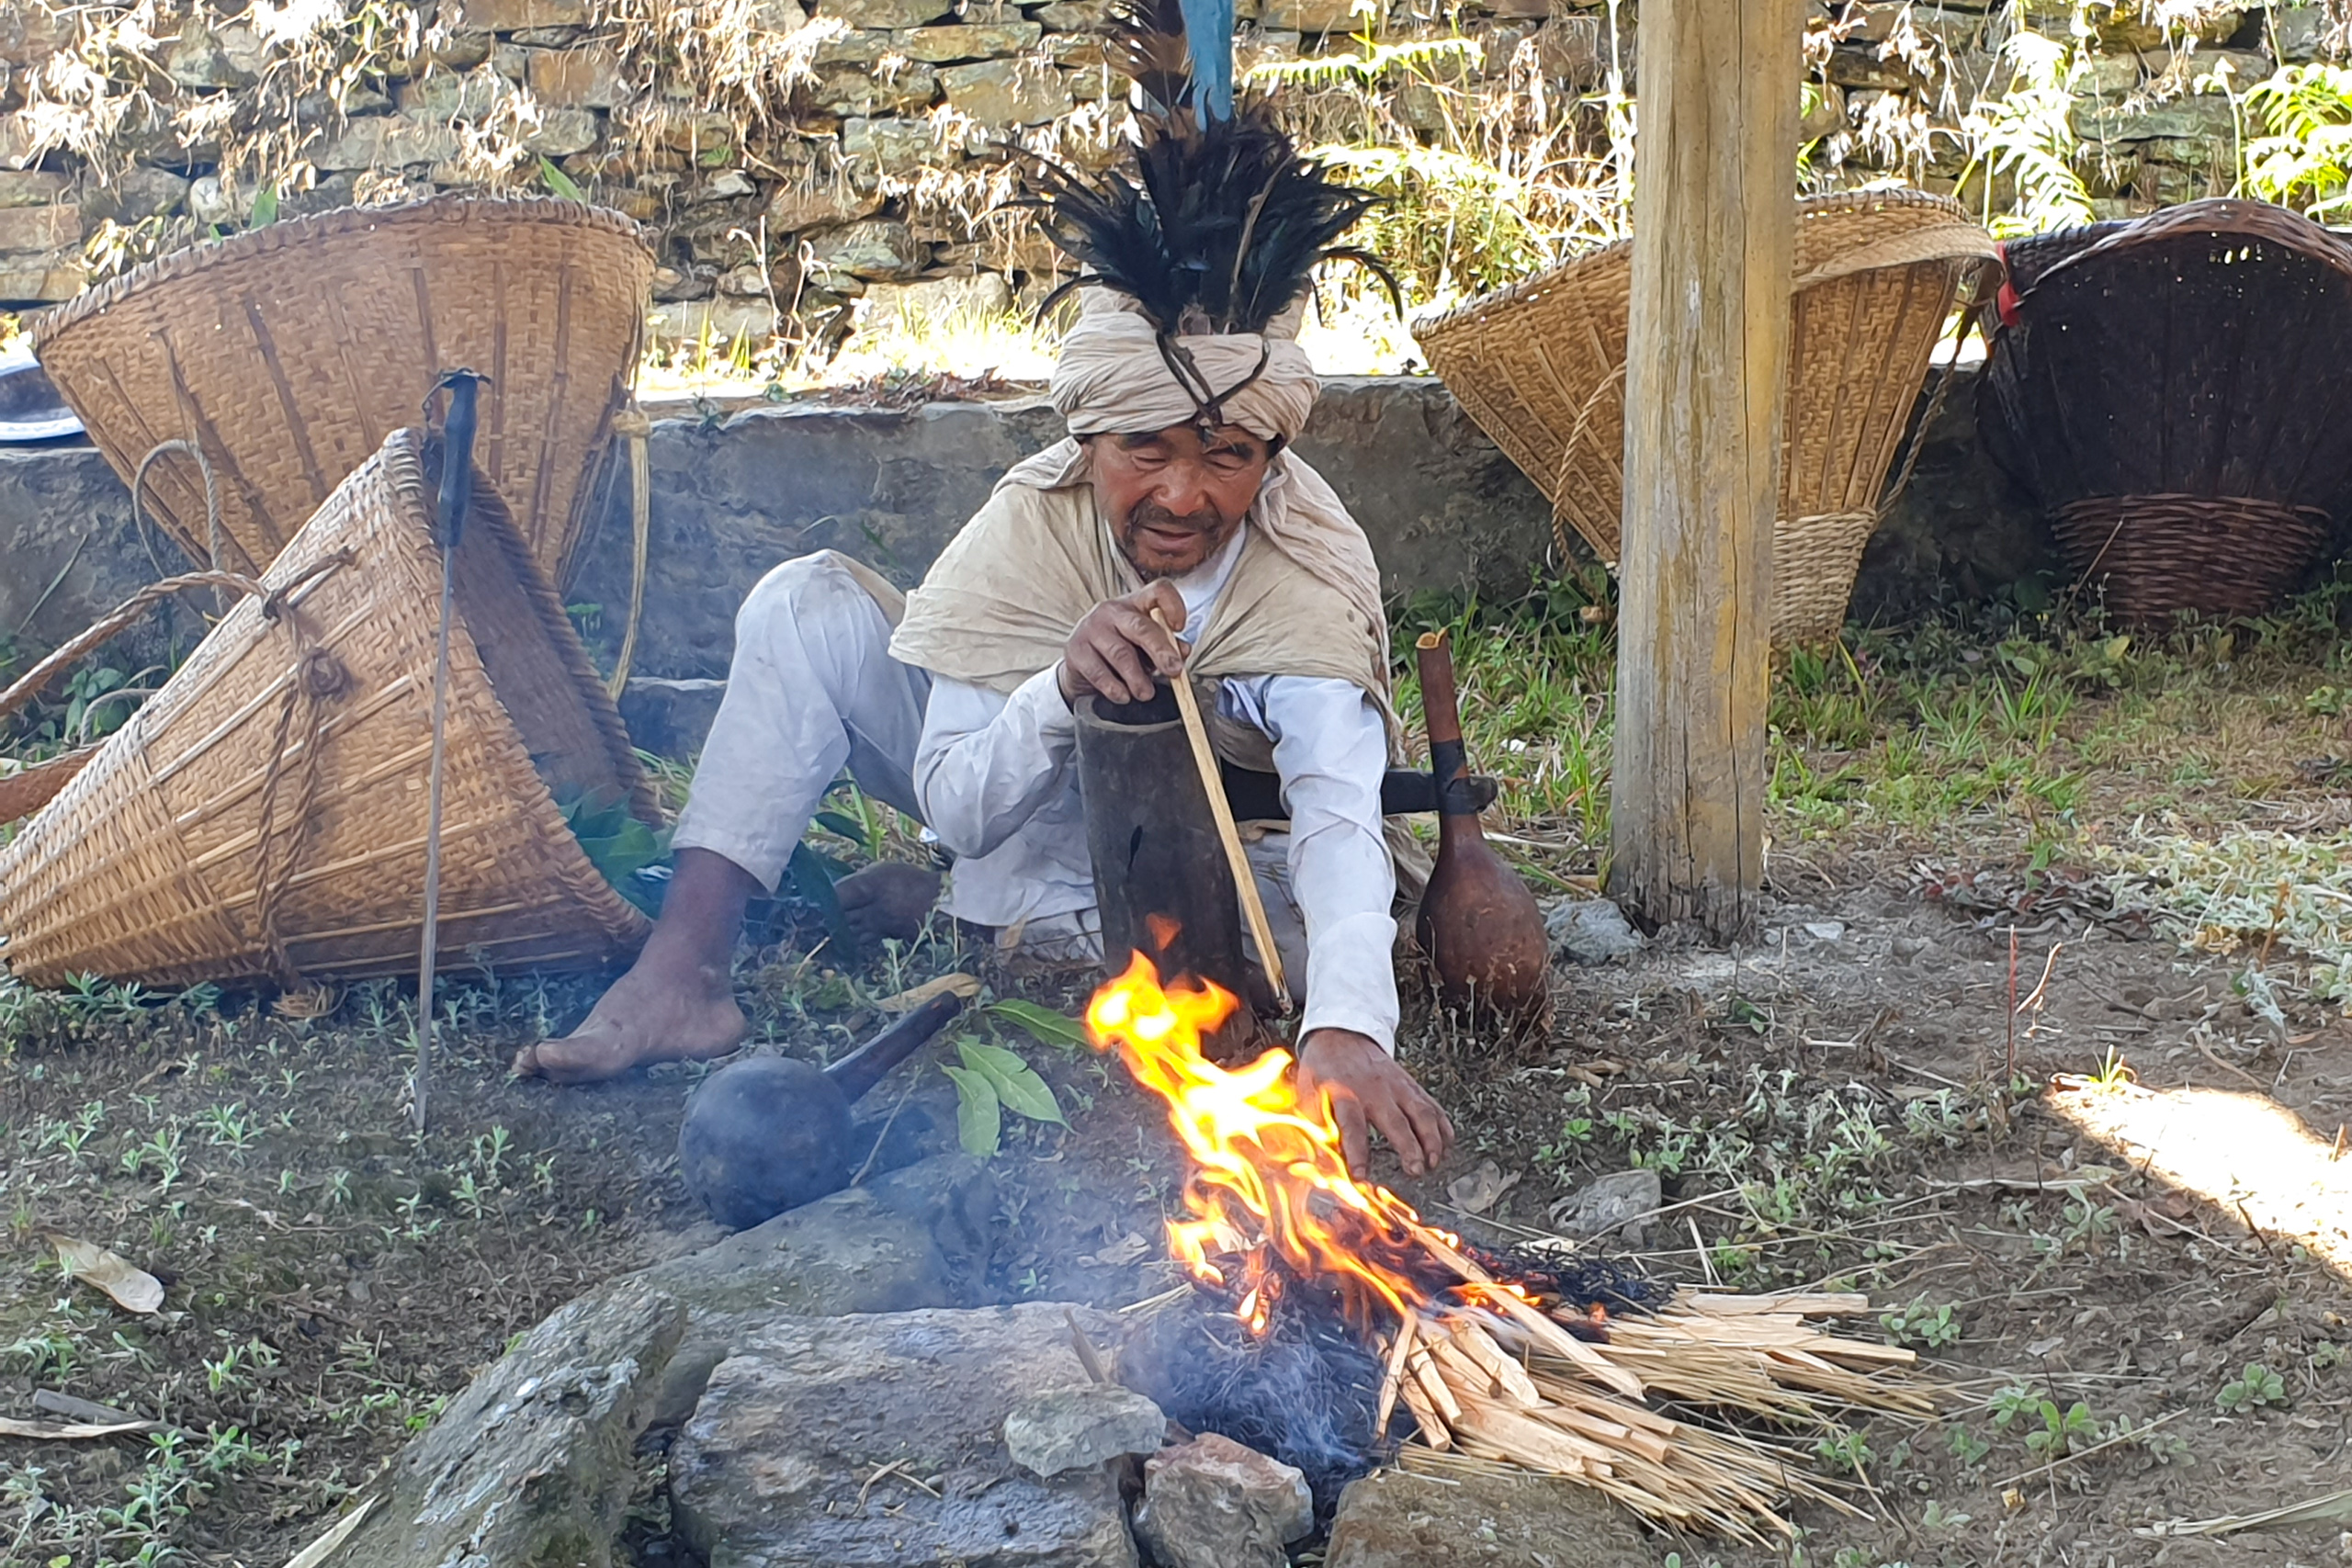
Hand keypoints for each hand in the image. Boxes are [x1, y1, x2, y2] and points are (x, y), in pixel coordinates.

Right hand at [1058, 581, 1188, 705]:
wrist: (1080, 667)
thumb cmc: (1120, 652)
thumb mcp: (1145, 647)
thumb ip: (1166, 646)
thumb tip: (1183, 651)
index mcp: (1135, 604)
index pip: (1158, 591)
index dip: (1173, 605)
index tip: (1179, 627)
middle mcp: (1112, 611)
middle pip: (1140, 626)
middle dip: (1160, 650)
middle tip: (1174, 671)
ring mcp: (1091, 628)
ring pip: (1120, 653)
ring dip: (1137, 677)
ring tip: (1146, 694)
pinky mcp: (1075, 650)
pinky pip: (1098, 671)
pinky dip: (1114, 687)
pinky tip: (1123, 696)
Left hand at [1294, 1029, 1453, 1178]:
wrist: (1342, 1034)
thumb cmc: (1323, 1069)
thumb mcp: (1307, 1092)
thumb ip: (1312, 1125)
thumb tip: (1315, 1158)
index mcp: (1344, 1093)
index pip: (1352, 1125)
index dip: (1356, 1151)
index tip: (1360, 1174)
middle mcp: (1375, 1089)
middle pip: (1396, 1120)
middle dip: (1409, 1147)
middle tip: (1415, 1170)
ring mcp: (1397, 1085)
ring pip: (1421, 1112)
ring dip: (1431, 1139)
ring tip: (1433, 1162)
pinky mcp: (1410, 1085)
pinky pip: (1431, 1105)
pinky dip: (1442, 1125)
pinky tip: (1446, 1144)